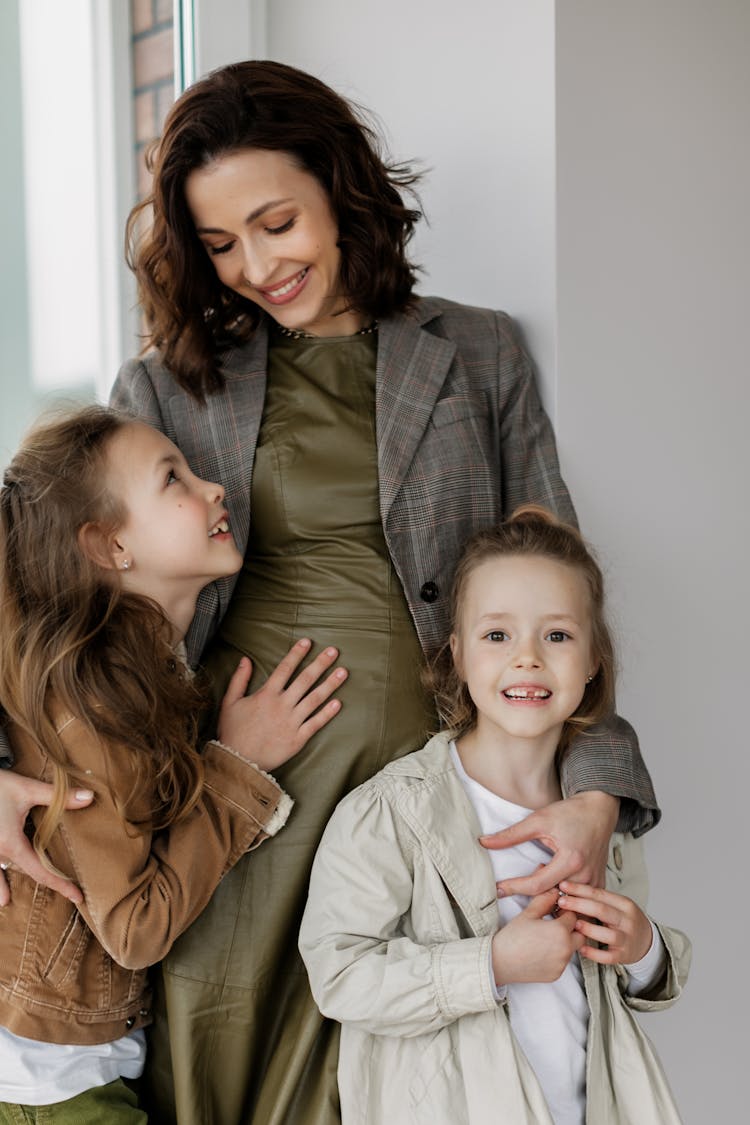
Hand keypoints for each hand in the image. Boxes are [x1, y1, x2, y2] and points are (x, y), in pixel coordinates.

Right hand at [0, 771, 92, 905]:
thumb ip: (58, 797)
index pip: (41, 872)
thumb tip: (89, 798)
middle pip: (21, 872)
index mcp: (10, 844)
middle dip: (42, 882)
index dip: (61, 885)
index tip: (77, 897)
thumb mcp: (26, 789)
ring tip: (4, 901)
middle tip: (63, 893)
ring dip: (0, 884)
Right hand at [218, 638, 347, 770]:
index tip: (308, 641)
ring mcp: (292, 722)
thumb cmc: (232, 732)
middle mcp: (282, 705)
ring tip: (343, 672)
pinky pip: (316, 723)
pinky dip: (327, 713)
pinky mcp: (298, 739)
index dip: (296, 654)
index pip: (285, 669)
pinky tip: (338, 703)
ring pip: (315, 699)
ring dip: (330, 685)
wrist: (238, 762)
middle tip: (333, 651)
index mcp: (266, 695)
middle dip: (320, 664)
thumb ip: (239, 679)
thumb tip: (245, 659)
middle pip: (305, 680)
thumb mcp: (230, 702)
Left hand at [481, 790, 618, 896]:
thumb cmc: (571, 813)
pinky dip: (566, 901)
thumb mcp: (538, 820)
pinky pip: (581, 903)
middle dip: (534, 900)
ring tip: (537, 887)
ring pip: (568, 905)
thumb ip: (511, 835)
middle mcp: (585, 875)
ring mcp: (595, 882)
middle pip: (553, 899)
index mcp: (571, 860)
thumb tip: (484, 842)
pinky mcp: (599, 884)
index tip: (499, 889)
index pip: (537, 885)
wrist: (599, 810)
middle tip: (516, 890)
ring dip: (550, 901)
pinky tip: (554, 890)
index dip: (515, 888)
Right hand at [491, 888, 583, 985]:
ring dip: (566, 942)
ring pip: (573, 949)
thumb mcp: (529, 913)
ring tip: (547, 938)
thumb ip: (545, 900)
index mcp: (560, 930)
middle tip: (556, 925)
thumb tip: (555, 892)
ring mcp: (562, 963)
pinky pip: (564, 962)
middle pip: (580, 934)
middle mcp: (566, 948)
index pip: (573, 916)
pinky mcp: (557, 974)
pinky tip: (543, 951)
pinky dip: (558, 956)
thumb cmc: (513, 936)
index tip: (556, 912)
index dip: (565, 912)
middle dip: (571, 928)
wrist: (500, 962)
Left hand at [557, 881, 652, 964]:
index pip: (600, 894)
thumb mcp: (617, 906)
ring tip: (574, 924)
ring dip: (590, 929)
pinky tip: (582, 948)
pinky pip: (608, 956)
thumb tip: (569, 890)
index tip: (563, 886)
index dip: (580, 889)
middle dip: (580, 905)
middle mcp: (627, 920)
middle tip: (562, 901)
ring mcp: (627, 939)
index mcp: (624, 904)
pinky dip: (595, 954)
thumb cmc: (624, 921)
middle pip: (602, 910)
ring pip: (608, 934)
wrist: (647, 942)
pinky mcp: (624, 955)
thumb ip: (598, 900)